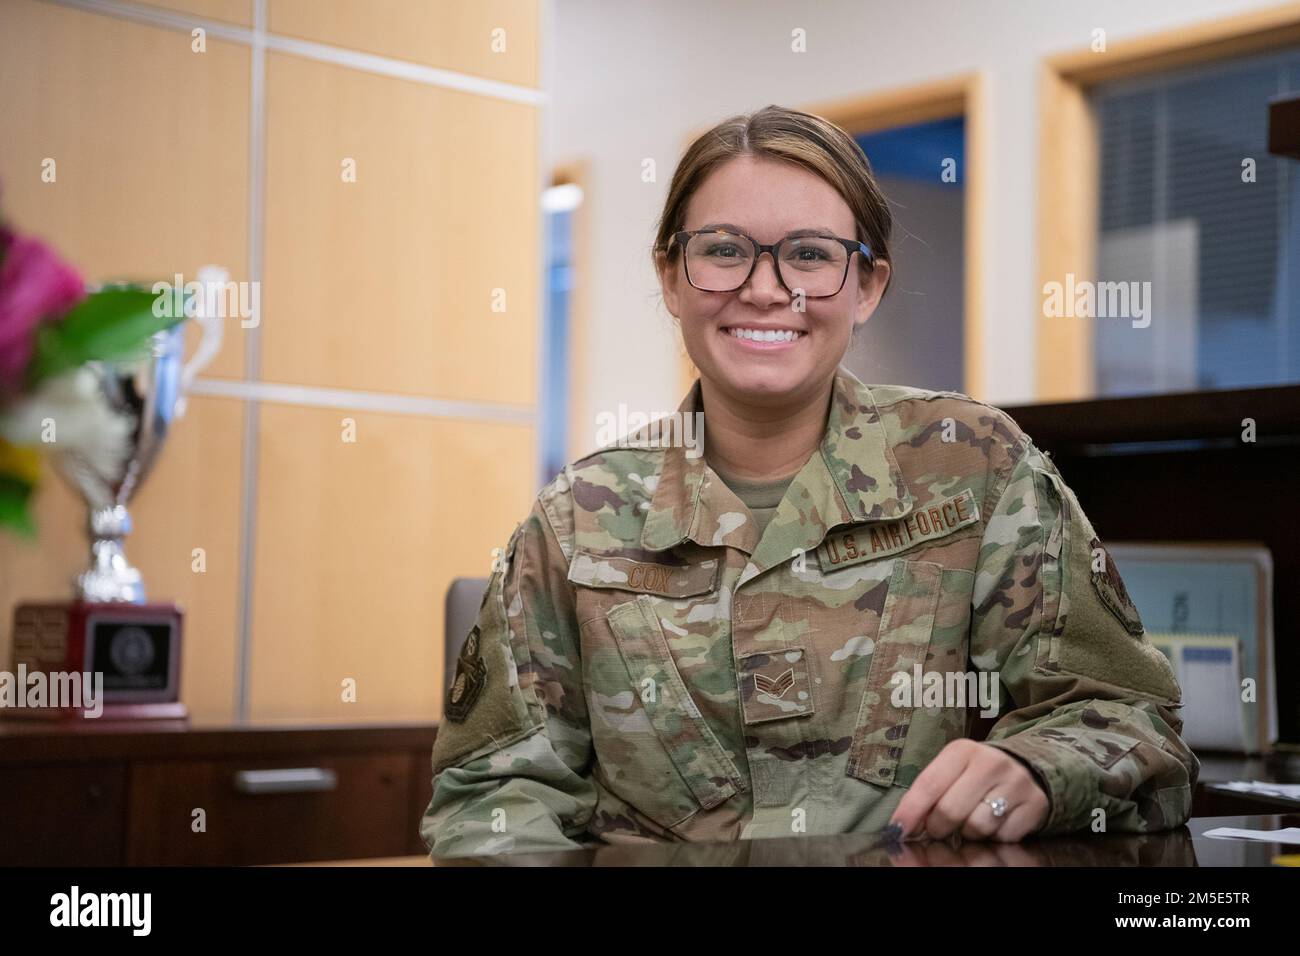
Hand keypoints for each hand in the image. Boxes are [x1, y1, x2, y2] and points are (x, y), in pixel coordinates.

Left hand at [889, 739, 1049, 841]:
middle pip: (950, 811)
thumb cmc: (976, 773)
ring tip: (972, 818)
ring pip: (977, 827)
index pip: (928, 785)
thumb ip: (928, 793)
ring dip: (968, 832)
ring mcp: (1016, 784)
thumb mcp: (951, 770)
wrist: (1027, 767)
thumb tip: (903, 825)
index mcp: (962, 750)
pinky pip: (1003, 836)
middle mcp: (991, 763)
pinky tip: (995, 821)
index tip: (897, 830)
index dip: (910, 812)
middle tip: (939, 827)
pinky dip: (994, 836)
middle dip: (938, 827)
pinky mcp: (1035, 805)